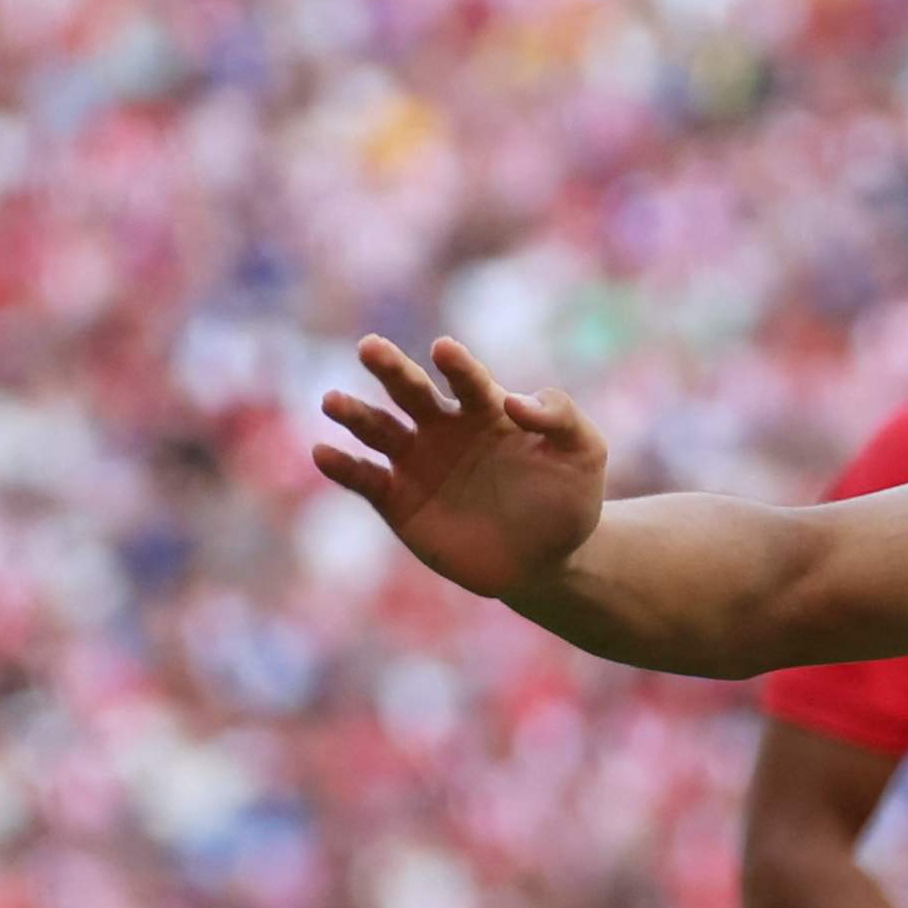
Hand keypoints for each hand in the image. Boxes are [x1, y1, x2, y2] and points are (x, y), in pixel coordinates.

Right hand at [313, 337, 616, 605]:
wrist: (547, 559)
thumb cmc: (567, 498)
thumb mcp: (584, 453)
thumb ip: (562, 418)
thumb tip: (515, 402)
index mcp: (485, 409)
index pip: (469, 380)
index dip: (458, 366)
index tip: (445, 351)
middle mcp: (443, 427)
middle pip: (411, 391)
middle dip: (391, 369)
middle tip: (370, 347)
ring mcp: (416, 462)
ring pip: (378, 429)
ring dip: (355, 414)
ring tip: (333, 400)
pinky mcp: (397, 500)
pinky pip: (364, 479)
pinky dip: (343, 466)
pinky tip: (323, 453)